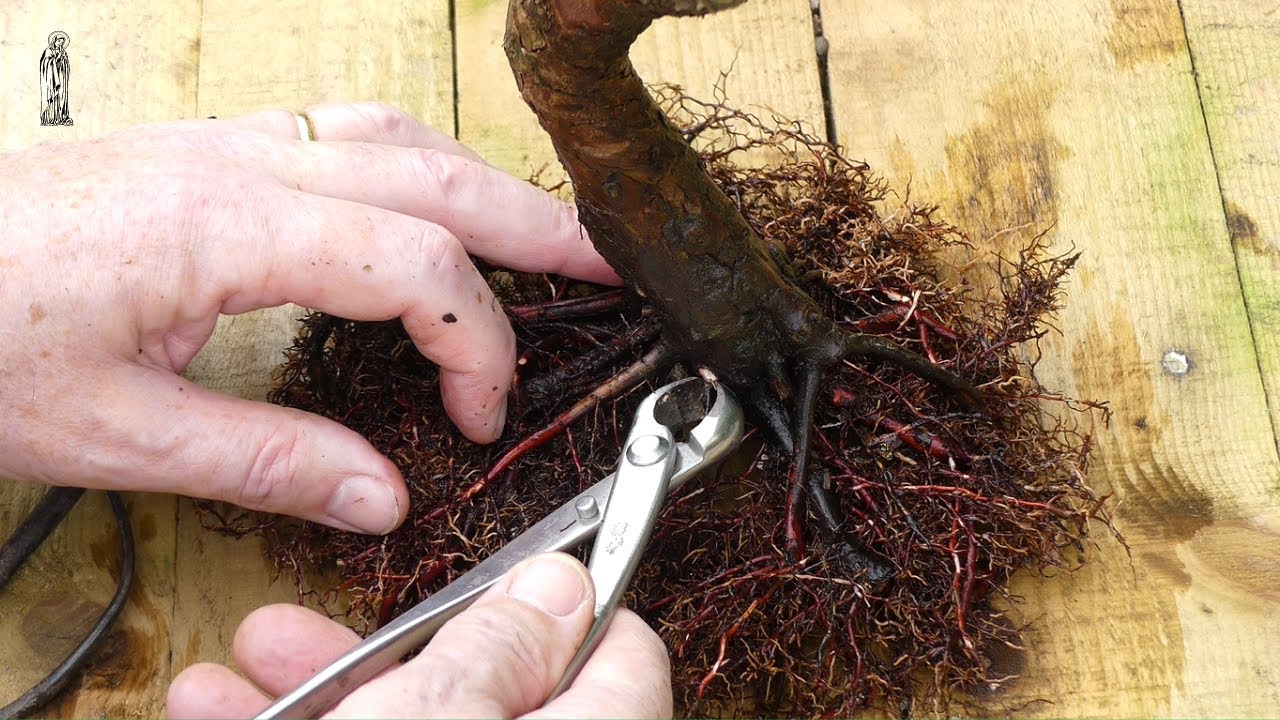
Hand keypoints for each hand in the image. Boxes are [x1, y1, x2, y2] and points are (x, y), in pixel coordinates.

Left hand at [0, 102, 616, 532]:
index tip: (479, 415)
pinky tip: (428, 195)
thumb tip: (377, 493)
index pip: (417, 262)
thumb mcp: (114, 431)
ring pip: (394, 136)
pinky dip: (414, 163)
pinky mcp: (201, 151)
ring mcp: (220, 143)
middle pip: (434, 172)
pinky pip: (341, 132)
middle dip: (536, 222)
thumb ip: (266, 461)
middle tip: (609, 261)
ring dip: (483, 181)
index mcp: (228, 225)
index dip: (477, 342)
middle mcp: (238, 163)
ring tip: (544, 227)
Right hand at [166, 552, 671, 718]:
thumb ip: (501, 646)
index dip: (560, 601)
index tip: (498, 577)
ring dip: (338, 696)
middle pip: (500, 698)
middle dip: (397, 649)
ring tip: (253, 666)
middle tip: (327, 625)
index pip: (621, 652)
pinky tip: (244, 716)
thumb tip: (559, 588)